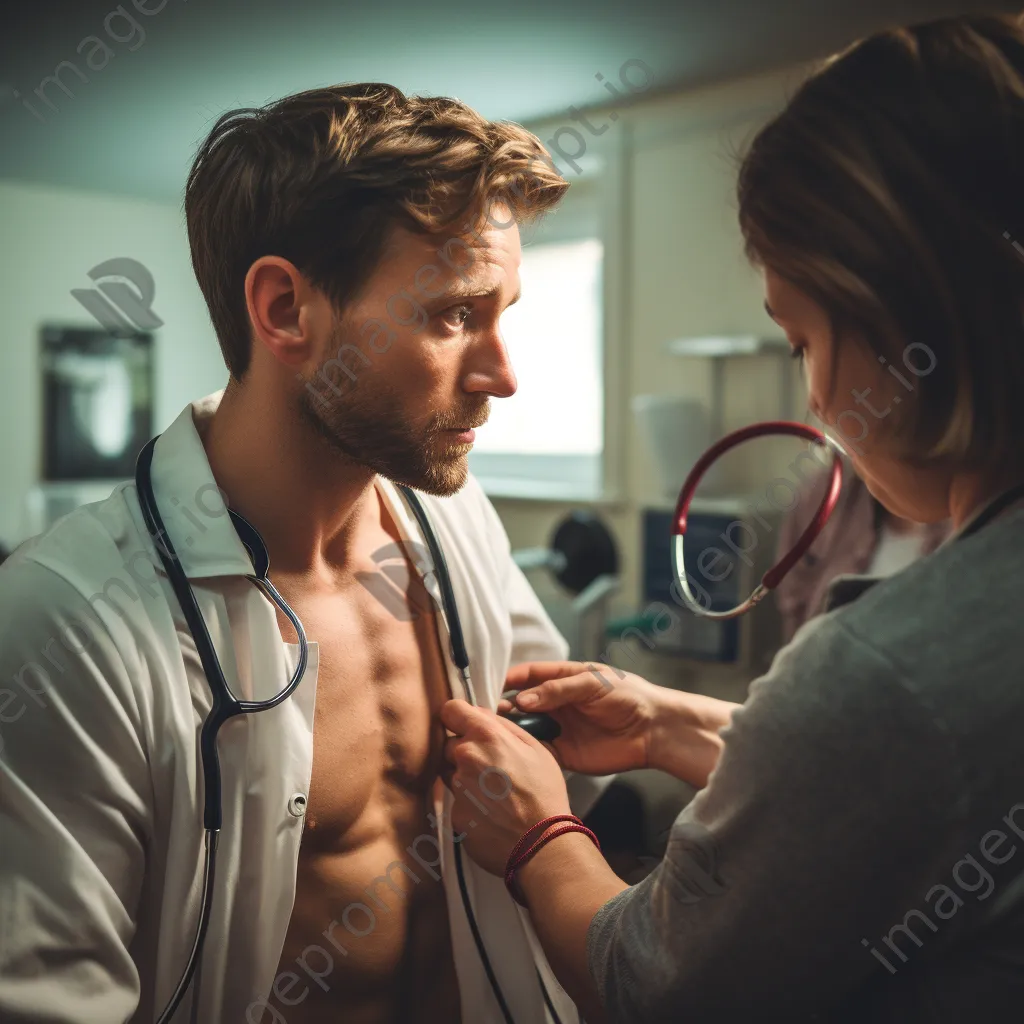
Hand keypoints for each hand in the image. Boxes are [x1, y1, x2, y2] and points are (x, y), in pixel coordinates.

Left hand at [440, 699, 571, 876]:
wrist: (542, 843)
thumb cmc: (544, 794)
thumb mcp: (536, 748)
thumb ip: (504, 726)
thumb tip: (482, 715)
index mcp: (485, 735)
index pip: (450, 710)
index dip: (458, 717)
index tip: (465, 725)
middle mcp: (465, 757)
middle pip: (450, 744)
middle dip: (465, 751)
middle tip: (491, 767)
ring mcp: (457, 787)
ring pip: (451, 773)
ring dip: (466, 778)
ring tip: (495, 792)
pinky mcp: (454, 813)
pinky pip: (456, 801)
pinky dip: (469, 804)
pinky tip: (491, 811)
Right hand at [501, 661, 660, 774]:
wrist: (653, 730)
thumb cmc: (627, 696)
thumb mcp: (592, 684)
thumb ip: (557, 690)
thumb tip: (522, 700)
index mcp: (564, 679)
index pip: (530, 675)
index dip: (510, 678)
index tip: (491, 685)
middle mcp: (557, 703)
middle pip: (523, 702)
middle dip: (505, 705)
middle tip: (489, 712)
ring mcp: (559, 728)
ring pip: (526, 727)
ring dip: (511, 728)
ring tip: (494, 731)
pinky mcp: (564, 753)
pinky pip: (539, 751)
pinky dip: (524, 751)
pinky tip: (512, 750)